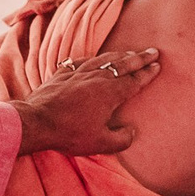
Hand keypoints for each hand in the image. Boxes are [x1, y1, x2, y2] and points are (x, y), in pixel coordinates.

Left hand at [15, 50, 159, 157]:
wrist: (37, 121)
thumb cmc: (70, 133)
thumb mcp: (101, 143)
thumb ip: (122, 139)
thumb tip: (131, 131)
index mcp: (110, 92)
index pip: (134, 80)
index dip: (147, 73)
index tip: (157, 65)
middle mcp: (97, 77)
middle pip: (123, 64)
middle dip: (139, 58)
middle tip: (153, 51)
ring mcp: (79, 73)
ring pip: (103, 60)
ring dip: (119, 55)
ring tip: (129, 53)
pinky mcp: (63, 73)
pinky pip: (81, 62)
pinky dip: (92, 59)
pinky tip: (94, 59)